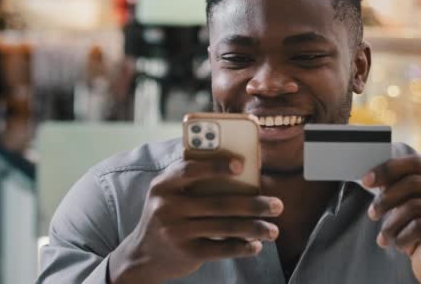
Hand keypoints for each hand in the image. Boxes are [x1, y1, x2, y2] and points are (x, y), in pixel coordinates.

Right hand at [109, 158, 283, 283]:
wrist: (142, 254)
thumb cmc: (167, 213)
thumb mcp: (170, 193)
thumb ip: (194, 180)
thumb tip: (243, 173)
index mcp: (164, 184)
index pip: (190, 170)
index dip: (216, 166)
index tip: (242, 165)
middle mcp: (166, 207)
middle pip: (219, 203)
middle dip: (253, 204)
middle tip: (277, 205)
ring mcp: (175, 231)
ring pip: (224, 227)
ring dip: (254, 228)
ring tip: (274, 230)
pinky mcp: (185, 252)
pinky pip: (220, 249)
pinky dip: (241, 247)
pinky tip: (256, 245)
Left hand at [362, 155, 420, 283]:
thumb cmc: (420, 229)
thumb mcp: (407, 203)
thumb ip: (396, 185)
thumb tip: (372, 175)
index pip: (415, 162)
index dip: (388, 169)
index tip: (366, 180)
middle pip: (412, 183)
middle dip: (385, 199)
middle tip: (372, 213)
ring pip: (412, 207)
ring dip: (391, 224)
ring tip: (384, 236)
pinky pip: (418, 227)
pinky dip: (401, 237)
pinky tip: (399, 245)